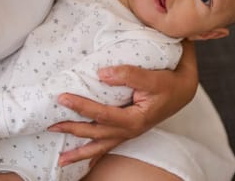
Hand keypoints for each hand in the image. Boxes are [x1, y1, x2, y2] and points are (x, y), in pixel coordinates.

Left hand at [49, 41, 197, 166]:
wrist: (185, 90)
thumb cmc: (171, 82)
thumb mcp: (154, 77)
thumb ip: (129, 74)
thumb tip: (102, 74)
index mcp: (134, 120)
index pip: (101, 114)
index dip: (81, 106)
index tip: (62, 97)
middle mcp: (129, 130)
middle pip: (95, 133)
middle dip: (71, 130)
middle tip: (49, 125)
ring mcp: (128, 132)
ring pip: (100, 145)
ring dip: (79, 151)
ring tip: (61, 160)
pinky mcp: (129, 129)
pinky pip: (109, 145)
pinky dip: (95, 154)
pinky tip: (84, 160)